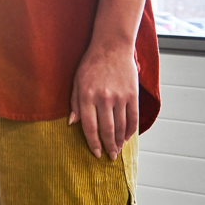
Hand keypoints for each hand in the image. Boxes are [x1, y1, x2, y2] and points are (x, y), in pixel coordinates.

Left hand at [69, 42, 138, 159]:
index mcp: (86, 95)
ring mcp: (119, 97)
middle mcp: (103, 98)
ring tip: (117, 149)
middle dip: (108, 146)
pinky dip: (131, 131)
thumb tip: (72, 123)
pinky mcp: (132, 95)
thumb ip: (75, 103)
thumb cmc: (91, 64)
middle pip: (107, 130)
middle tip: (109, 157)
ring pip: (121, 127)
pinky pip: (133, 119)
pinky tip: (127, 137)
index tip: (95, 153)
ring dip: (119, 141)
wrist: (112, 47)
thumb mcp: (77, 80)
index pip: (89, 126)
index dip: (92, 143)